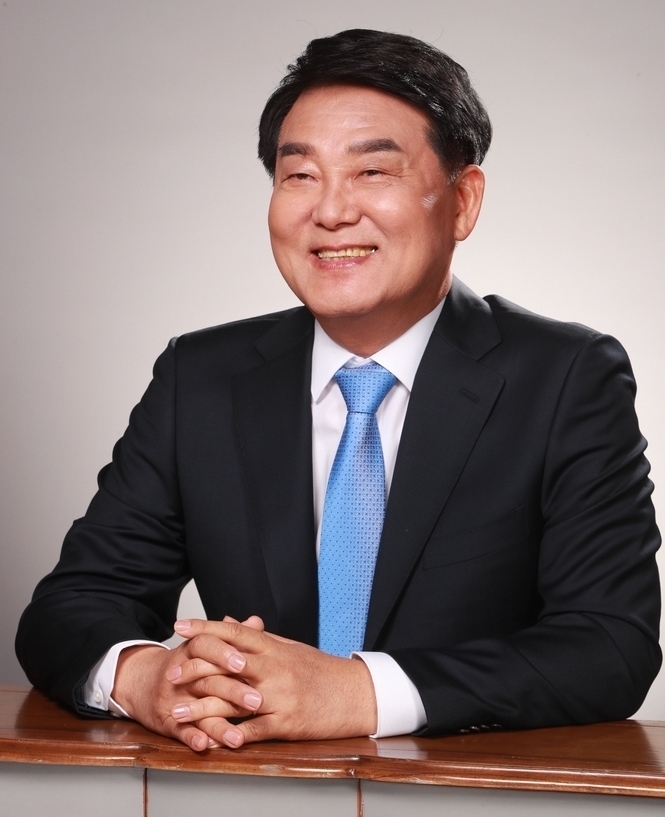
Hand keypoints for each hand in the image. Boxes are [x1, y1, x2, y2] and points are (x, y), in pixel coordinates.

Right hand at [111, 616, 264, 751]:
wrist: (142, 681)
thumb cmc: (184, 662)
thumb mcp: (204, 645)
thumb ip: (232, 637)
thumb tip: (256, 622)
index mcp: (193, 649)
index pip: (206, 645)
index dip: (224, 653)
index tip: (244, 662)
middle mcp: (182, 672)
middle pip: (208, 680)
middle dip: (233, 691)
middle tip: (257, 701)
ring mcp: (174, 697)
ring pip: (198, 710)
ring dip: (219, 725)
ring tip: (238, 738)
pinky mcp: (167, 720)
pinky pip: (180, 730)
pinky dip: (192, 738)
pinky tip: (205, 745)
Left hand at [168, 618, 377, 747]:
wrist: (357, 694)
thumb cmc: (321, 670)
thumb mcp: (289, 647)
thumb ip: (257, 638)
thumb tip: (228, 623)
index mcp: (274, 648)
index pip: (234, 633)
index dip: (205, 628)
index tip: (180, 626)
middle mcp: (274, 669)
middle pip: (226, 665)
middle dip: (195, 669)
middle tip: (170, 674)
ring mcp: (280, 697)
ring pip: (233, 702)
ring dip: (201, 708)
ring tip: (176, 712)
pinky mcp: (286, 723)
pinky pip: (253, 731)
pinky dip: (231, 736)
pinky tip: (210, 740)